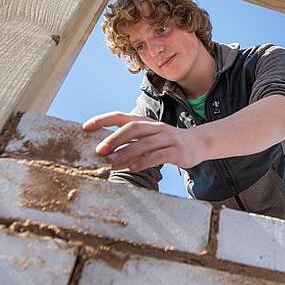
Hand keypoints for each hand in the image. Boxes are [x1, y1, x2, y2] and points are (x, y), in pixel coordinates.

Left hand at [82, 111, 205, 171]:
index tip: (85, 127)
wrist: (198, 143)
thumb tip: (106, 155)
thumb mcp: (148, 138)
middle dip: (114, 138)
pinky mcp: (176, 151)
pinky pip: (158, 156)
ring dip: (125, 153)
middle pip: (132, 128)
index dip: (103, 120)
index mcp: (145, 122)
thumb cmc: (167, 143)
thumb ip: (130, 143)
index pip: (120, 116)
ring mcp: (166, 138)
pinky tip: (133, 168)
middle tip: (99, 150)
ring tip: (111, 163)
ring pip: (143, 143)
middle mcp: (155, 127)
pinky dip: (144, 161)